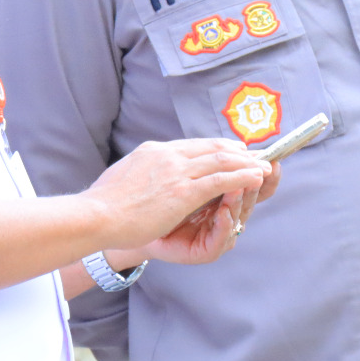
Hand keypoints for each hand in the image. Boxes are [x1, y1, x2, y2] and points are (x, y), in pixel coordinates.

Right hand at [82, 138, 272, 252]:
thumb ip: (139, 170)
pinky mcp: (183, 191)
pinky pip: (221, 179)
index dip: (216, 147)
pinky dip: (242, 176)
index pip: (192, 145)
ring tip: (265, 166)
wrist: (95, 215)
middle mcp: (168, 155)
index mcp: (153, 151)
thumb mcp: (122, 176)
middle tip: (255, 156)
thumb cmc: (103, 204)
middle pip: (211, 147)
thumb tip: (140, 171)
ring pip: (221, 159)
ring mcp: (176, 171)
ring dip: (246, 162)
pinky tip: (256, 178)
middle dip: (237, 151)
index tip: (232, 149)